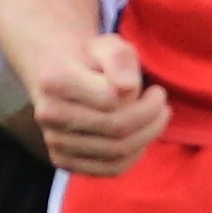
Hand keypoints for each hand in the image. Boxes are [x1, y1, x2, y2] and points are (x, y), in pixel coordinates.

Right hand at [32, 33, 169, 176]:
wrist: (62, 78)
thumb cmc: (92, 59)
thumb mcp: (109, 44)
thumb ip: (120, 57)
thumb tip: (129, 87)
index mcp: (54, 79)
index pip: (112, 99)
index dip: (144, 99)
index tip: (157, 91)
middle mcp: (48, 113)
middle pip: (115, 128)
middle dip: (150, 118)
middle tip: (163, 106)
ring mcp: (53, 141)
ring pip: (116, 152)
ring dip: (147, 136)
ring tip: (157, 119)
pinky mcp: (63, 161)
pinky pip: (110, 168)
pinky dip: (134, 155)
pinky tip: (141, 137)